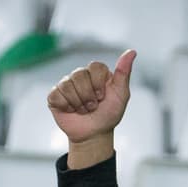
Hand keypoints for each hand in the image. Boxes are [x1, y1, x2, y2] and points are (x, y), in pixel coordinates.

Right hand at [47, 49, 135, 166]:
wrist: (94, 135)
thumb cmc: (108, 115)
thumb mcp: (121, 95)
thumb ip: (124, 73)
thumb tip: (132, 52)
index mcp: (97, 72)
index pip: (95, 66)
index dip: (98, 84)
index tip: (103, 96)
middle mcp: (80, 75)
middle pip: (79, 75)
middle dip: (88, 96)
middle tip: (93, 106)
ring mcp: (66, 85)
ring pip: (67, 85)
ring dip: (78, 103)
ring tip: (83, 110)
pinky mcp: (55, 96)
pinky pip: (56, 95)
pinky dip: (66, 106)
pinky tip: (71, 110)